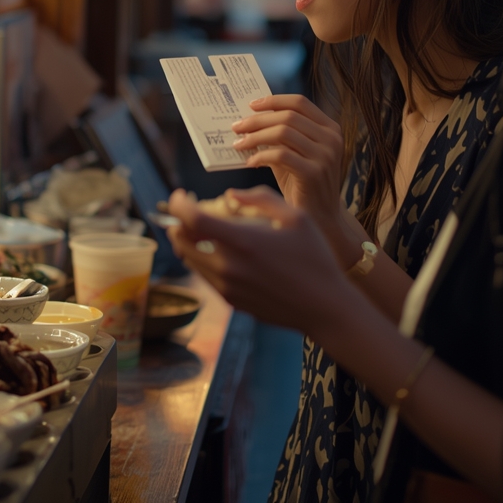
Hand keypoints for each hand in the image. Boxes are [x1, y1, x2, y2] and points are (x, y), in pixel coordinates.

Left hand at [166, 186, 350, 332]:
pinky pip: (206, 277)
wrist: (324, 308)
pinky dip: (203, 260)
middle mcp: (228, 267)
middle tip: (188, 212)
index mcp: (243, 242)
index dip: (179, 204)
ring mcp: (228, 288)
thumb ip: (262, 199)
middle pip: (182, 242)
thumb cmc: (315, 259)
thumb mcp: (297, 217)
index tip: (180, 195)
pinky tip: (220, 252)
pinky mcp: (232, 302)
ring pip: (190, 261)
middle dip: (177, 223)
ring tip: (202, 230)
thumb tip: (231, 194)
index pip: (191, 220)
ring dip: (189, 242)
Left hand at [231, 94, 344, 222]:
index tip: (251, 105)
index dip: (274, 101)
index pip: (300, 103)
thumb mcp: (296, 153)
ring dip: (255, 136)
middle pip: (288, 116)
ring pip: (283, 133)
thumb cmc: (303, 183)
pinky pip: (281, 155)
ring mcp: (325, 156)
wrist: (321, 217)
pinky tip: (250, 162)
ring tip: (239, 144)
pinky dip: (261, 156)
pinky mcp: (314, 173)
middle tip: (237, 126)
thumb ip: (281, 135)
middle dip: (258, 120)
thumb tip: (250, 118)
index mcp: (330, 128)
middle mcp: (331, 139)